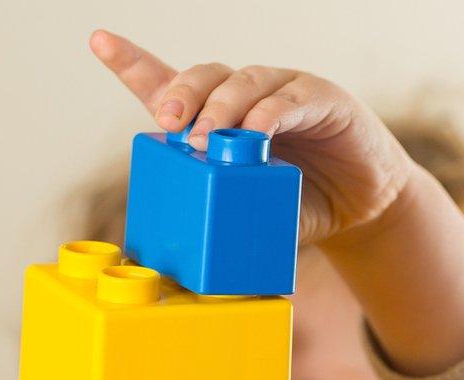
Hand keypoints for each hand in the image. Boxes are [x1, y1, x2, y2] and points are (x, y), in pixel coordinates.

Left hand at [89, 29, 418, 244]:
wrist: (363, 207)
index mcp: (222, 119)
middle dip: (181, 95)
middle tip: (169, 124)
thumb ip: (223, 214)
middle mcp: (248, 97)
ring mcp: (285, 91)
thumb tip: (180, 254)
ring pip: (242, 82)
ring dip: (221, 108)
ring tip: (206, 140)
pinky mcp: (321, 97)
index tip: (100, 41)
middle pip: (203, 77)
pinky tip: (257, 131)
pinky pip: (290, 96)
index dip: (134, 63)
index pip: (171, 83)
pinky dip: (270, 112)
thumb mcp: (252, 211)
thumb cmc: (300, 205)